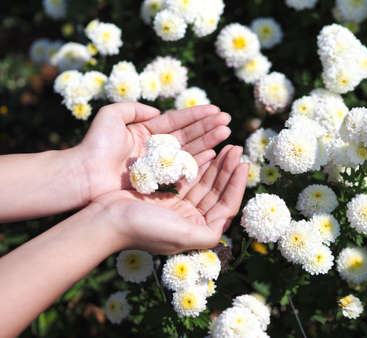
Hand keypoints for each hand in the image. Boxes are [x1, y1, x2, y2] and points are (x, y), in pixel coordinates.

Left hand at [78, 102, 230, 201]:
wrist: (86, 175)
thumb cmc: (96, 145)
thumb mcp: (112, 115)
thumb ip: (134, 108)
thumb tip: (157, 111)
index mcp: (146, 131)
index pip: (177, 120)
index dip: (197, 115)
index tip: (216, 110)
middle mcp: (156, 147)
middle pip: (187, 134)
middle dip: (208, 127)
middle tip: (228, 121)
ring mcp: (159, 163)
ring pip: (188, 149)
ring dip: (208, 141)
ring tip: (226, 133)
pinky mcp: (159, 179)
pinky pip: (183, 168)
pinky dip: (198, 160)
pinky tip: (213, 153)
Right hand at [94, 146, 247, 253]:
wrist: (106, 220)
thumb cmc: (144, 228)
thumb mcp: (182, 236)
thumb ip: (208, 235)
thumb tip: (226, 226)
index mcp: (197, 232)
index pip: (226, 206)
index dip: (237, 185)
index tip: (244, 163)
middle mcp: (191, 220)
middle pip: (217, 192)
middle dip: (228, 170)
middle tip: (236, 148)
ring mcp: (179, 207)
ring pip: (205, 183)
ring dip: (217, 165)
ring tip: (228, 146)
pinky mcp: (167, 195)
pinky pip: (189, 177)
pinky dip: (200, 164)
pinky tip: (210, 151)